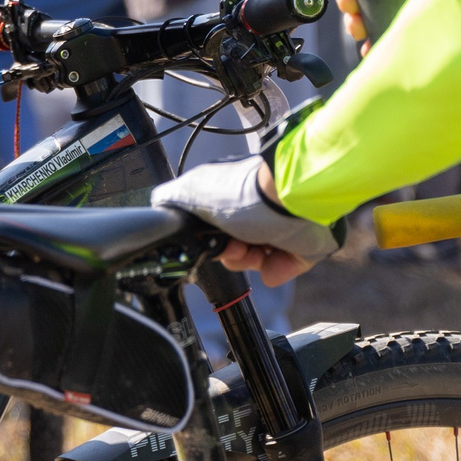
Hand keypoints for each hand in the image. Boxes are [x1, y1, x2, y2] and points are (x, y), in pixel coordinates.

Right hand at [151, 157, 336, 287]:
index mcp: (229, 192)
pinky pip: (281, 267)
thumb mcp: (194, 191)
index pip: (209, 223)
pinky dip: (276, 269)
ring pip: (254, 259)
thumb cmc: (248, 193)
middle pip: (230, 244)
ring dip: (250, 261)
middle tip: (233, 245)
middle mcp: (254, 208)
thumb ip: (172, 199)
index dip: (204, 236)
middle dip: (228, 251)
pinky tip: (274, 261)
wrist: (297, 202)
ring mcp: (278, 226)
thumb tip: (160, 204)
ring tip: (256, 250)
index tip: (206, 239)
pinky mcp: (300, 245)